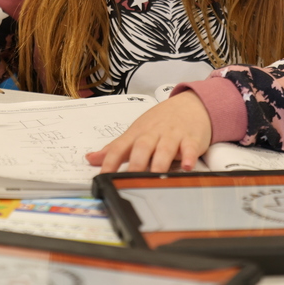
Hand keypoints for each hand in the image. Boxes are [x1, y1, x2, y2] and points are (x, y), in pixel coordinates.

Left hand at [86, 91, 211, 172]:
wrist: (191, 104)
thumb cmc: (161, 120)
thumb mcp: (136, 131)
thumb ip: (115, 148)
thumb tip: (91, 159)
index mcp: (138, 134)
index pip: (120, 147)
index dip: (110, 162)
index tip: (103, 177)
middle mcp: (154, 134)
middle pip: (142, 147)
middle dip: (136, 164)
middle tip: (131, 181)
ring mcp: (173, 136)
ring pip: (165, 149)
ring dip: (160, 163)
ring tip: (157, 176)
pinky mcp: (192, 139)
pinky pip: (190, 147)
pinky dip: (190, 156)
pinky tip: (188, 166)